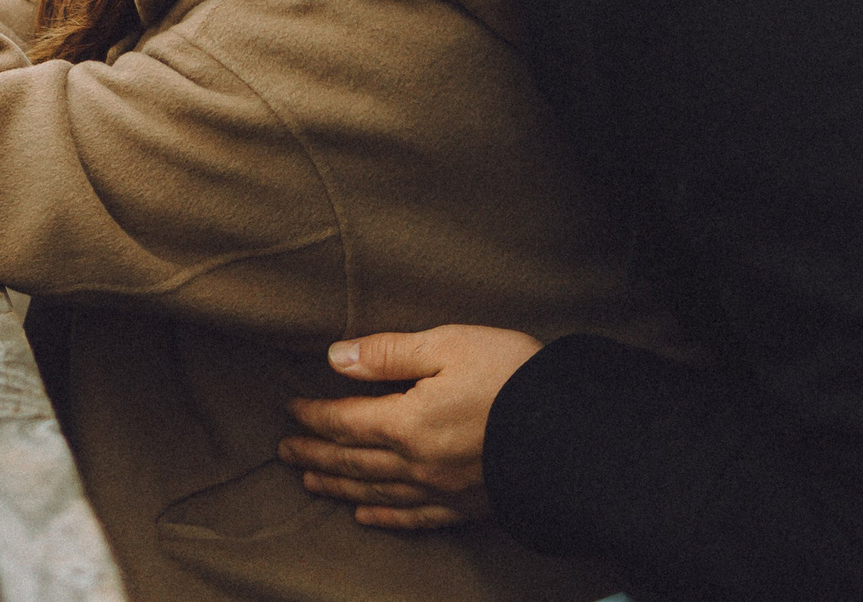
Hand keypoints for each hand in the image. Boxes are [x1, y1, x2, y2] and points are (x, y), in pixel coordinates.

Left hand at [277, 325, 543, 531]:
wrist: (578, 431)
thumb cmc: (514, 376)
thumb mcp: (448, 345)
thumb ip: (388, 354)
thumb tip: (336, 358)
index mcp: (407, 422)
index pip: (344, 422)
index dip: (313, 415)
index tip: (289, 409)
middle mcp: (418, 464)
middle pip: (353, 461)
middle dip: (315, 453)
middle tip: (284, 451)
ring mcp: (444, 491)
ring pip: (377, 492)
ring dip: (339, 485)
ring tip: (311, 481)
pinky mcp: (471, 506)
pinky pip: (416, 518)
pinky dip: (386, 517)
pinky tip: (366, 515)